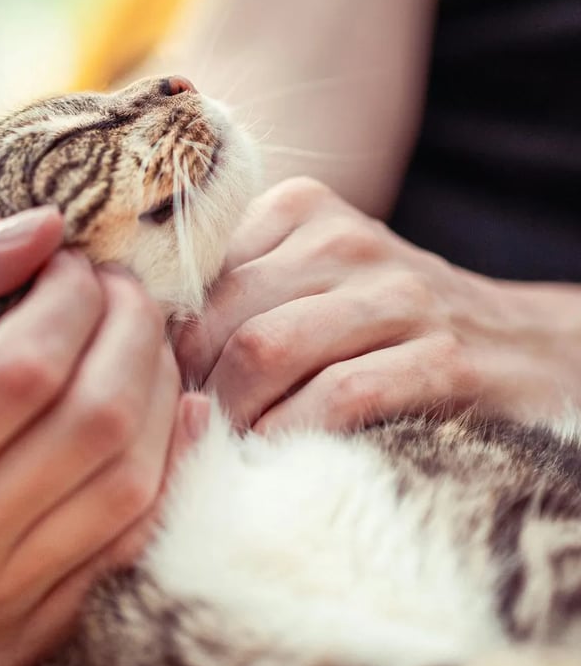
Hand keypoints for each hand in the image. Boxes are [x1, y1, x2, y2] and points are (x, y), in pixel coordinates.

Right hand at [0, 207, 208, 665]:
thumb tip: (48, 226)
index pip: (24, 370)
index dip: (73, 302)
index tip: (78, 268)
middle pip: (94, 421)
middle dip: (132, 333)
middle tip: (126, 295)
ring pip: (132, 479)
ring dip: (161, 390)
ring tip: (145, 344)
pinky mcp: (36, 632)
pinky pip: (139, 537)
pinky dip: (173, 462)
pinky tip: (176, 409)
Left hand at [175, 178, 580, 431]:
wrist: (517, 345)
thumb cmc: (384, 321)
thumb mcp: (312, 279)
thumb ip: (238, 291)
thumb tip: (147, 340)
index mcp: (301, 211)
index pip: (196, 273)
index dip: (166, 339)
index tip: (162, 383)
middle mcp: (347, 240)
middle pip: (224, 316)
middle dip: (193, 385)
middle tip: (187, 428)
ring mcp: (400, 295)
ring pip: (268, 350)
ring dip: (233, 414)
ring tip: (226, 444)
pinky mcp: (442, 358)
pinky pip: (337, 397)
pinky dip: (292, 432)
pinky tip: (279, 454)